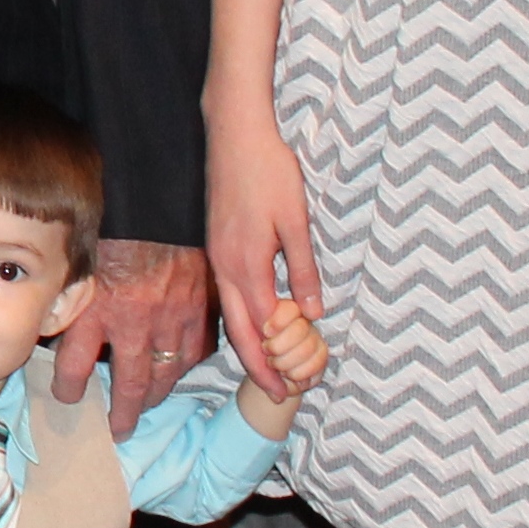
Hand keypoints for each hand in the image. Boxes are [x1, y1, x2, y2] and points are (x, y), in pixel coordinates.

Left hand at [49, 238, 209, 432]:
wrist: (152, 202)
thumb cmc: (109, 225)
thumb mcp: (76, 260)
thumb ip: (68, 296)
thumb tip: (52, 323)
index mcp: (96, 308)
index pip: (75, 365)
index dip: (68, 387)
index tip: (66, 397)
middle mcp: (132, 321)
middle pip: (129, 384)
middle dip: (123, 414)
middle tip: (120, 431)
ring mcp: (168, 319)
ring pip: (164, 374)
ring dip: (155, 396)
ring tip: (146, 409)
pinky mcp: (195, 309)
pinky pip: (193, 351)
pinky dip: (185, 366)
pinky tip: (177, 373)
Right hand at [208, 113, 321, 399]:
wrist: (234, 133)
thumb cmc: (269, 171)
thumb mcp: (296, 222)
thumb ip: (303, 269)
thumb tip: (313, 313)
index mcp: (246, 264)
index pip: (260, 329)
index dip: (276, 362)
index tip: (292, 388)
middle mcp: (225, 266)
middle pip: (238, 331)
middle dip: (257, 366)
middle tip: (278, 394)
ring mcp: (217, 255)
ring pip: (228, 314)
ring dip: (248, 346)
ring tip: (270, 368)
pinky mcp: (216, 244)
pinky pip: (225, 294)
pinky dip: (240, 319)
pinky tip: (255, 324)